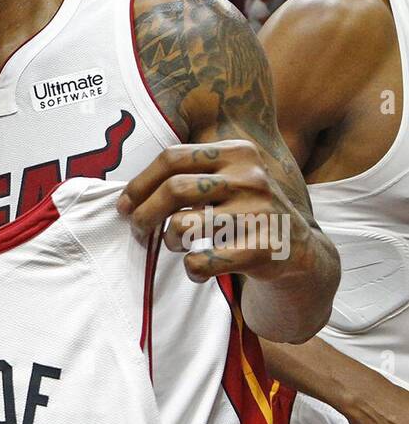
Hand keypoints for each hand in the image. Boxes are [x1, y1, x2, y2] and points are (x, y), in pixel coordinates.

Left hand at [118, 140, 319, 285]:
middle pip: (173, 189)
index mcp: (238, 153)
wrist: (298, 250)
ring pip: (182, 226)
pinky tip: (198, 270)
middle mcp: (250, 177)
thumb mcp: (230, 180)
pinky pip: (200, 261)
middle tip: (138, 231)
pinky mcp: (259, 249)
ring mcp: (258, 212)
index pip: (172, 157)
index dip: (139, 184)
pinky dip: (191, 270)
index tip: (124, 206)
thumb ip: (189, 176)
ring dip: (167, 241)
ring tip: (174, 246)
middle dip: (144, 214)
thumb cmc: (247, 213)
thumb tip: (128, 198)